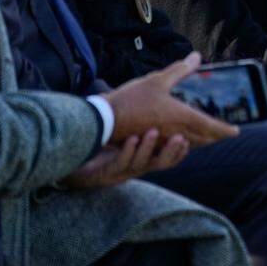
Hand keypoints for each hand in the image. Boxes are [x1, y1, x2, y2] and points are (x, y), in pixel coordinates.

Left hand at [60, 129, 188, 188]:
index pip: (170, 156)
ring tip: (152, 132)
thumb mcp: (129, 133)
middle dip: (172, 152)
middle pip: (161, 163)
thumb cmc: (105, 147)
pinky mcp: (108, 170)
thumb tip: (163, 94)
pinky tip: (131, 139)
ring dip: (148, 148)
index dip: (181, 150)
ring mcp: (123, 168)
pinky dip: (128, 151)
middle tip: (181, 138)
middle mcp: (138, 164)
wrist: (77, 161)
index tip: (189, 137)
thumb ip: (147, 119)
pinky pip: (120, 162)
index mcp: (146, 156)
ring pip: (141, 163)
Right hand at [105, 53, 238, 147]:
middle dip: (215, 136)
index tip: (236, 131)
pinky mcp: (153, 146)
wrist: (104, 121)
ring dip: (200, 140)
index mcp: (182, 117)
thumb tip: (197, 56)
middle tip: (223, 130)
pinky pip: (175, 148)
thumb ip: (180, 70)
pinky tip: (180, 135)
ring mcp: (165, 142)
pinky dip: (183, 143)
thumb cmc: (131, 99)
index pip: (212, 127)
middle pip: (204, 139)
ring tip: (205, 132)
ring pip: (190, 145)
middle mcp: (177, 132)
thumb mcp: (157, 80)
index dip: (225, 130)